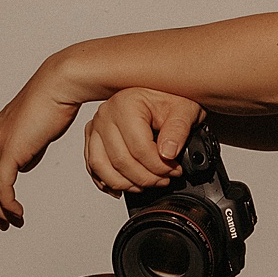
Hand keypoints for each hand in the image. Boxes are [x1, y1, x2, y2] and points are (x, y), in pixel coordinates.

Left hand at [0, 72, 80, 229]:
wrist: (60, 86)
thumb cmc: (56, 100)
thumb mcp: (38, 130)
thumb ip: (28, 149)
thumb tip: (25, 164)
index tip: (0, 203)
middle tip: (1, 220)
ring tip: (10, 221)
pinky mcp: (10, 150)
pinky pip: (1, 185)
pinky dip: (7, 203)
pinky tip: (16, 211)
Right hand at [83, 89, 202, 197]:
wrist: (161, 90)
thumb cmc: (170, 96)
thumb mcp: (184, 110)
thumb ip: (178, 131)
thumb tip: (167, 154)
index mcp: (126, 104)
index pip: (139, 149)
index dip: (159, 167)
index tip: (174, 171)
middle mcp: (106, 114)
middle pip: (120, 160)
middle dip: (145, 177)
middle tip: (164, 180)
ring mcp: (96, 126)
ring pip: (101, 166)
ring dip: (125, 183)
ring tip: (146, 185)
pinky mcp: (94, 136)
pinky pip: (93, 165)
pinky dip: (106, 180)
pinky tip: (125, 185)